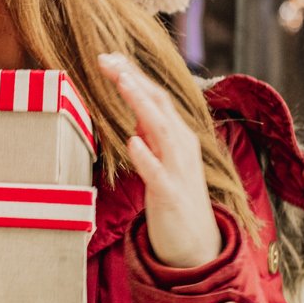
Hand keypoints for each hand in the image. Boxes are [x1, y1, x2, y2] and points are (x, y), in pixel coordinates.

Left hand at [100, 52, 222, 268]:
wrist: (197, 246)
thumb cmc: (175, 200)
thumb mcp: (163, 163)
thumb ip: (152, 140)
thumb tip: (136, 119)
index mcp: (177, 136)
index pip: (155, 97)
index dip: (133, 75)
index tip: (108, 56)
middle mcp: (181, 146)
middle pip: (158, 104)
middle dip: (133, 79)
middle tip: (106, 59)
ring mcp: (178, 170)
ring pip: (160, 129)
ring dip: (140, 104)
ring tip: (121, 82)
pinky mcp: (171, 195)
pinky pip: (158, 172)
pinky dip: (146, 155)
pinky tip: (132, 141)